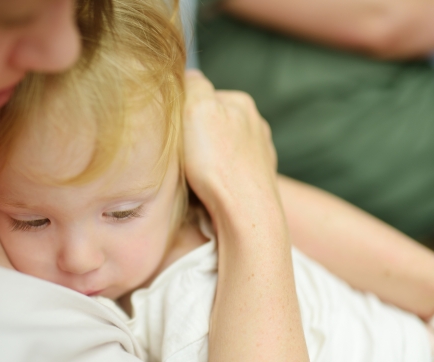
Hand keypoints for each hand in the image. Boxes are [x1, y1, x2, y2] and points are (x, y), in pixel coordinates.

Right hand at [183, 70, 276, 210]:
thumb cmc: (219, 165)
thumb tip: (189, 75)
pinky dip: (217, 177)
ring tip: (194, 175)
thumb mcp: (197, 110)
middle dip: (195, 136)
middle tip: (181, 155)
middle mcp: (254, 125)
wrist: (246, 215)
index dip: (182, 112)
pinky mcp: (256, 181)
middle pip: (211, 123)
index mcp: (241, 103)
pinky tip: (209, 189)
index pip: (202, 96)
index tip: (174, 132)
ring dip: (206, 158)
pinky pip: (228, 172)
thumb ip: (193, 86)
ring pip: (220, 149)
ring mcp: (259, 155)